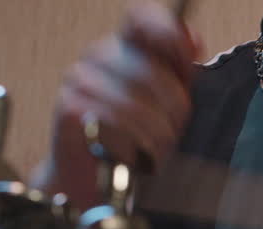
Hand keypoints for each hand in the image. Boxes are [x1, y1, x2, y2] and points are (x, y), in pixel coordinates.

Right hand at [43, 2, 199, 205]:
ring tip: (154, 149)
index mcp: (124, 47)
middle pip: (152, 72)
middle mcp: (97, 55)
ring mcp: (79, 79)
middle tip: (173, 132)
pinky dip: (134, 146)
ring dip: (156, 136)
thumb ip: (180, 68)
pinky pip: (117, 124)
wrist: (93, 177)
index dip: (169, 34)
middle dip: (174, 110)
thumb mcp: (167, 101)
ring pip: (137, 104)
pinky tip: (132, 155)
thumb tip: (193, 38)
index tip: (187, 62)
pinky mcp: (69, 108)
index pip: (142, 17)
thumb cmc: (134, 138)